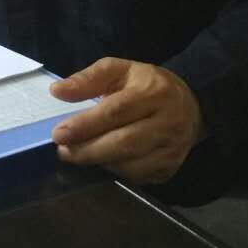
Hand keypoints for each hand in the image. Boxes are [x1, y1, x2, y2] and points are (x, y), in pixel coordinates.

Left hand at [49, 57, 203, 184]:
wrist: (190, 103)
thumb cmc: (146, 85)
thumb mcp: (119, 70)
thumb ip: (88, 79)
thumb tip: (57, 91)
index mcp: (154, 92)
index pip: (116, 111)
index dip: (85, 125)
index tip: (58, 134)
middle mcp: (168, 122)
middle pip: (124, 142)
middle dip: (88, 150)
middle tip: (63, 151)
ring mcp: (172, 148)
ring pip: (131, 164)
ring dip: (99, 163)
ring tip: (78, 156)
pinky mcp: (170, 167)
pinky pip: (138, 177)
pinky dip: (115, 172)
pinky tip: (102, 162)